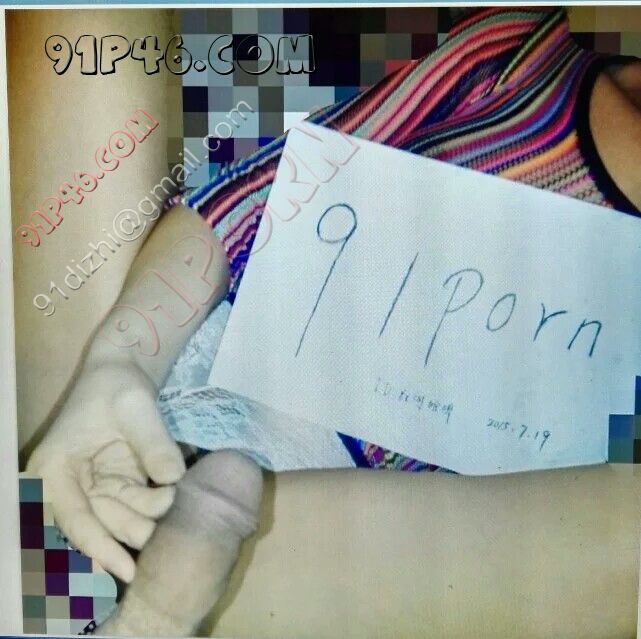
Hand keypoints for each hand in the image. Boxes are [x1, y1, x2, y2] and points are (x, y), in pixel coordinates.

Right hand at [26, 352, 185, 582]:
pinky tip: (173, 515)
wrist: (122, 372)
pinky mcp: (115, 487)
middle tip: (172, 518)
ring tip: (176, 503)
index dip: (101, 547)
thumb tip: (175, 479)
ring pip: (121, 521)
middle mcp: (67, 487)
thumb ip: (153, 443)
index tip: (128, 570)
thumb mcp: (136, 406)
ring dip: (150, 520)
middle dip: (138, 529)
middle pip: (102, 525)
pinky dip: (153, 511)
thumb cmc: (117, 385)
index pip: (74, 520)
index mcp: (54, 469)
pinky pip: (134, 509)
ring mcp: (92, 489)